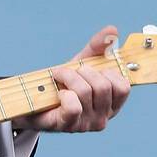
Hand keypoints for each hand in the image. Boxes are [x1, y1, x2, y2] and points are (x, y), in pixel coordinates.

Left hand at [15, 25, 129, 133]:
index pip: (123, 87)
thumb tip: (113, 30)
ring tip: (58, 77)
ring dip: (68, 77)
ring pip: (85, 92)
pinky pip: (73, 106)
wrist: (33, 101)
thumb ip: (98, 47)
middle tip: (67, 71)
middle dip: (82, 72)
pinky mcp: (68, 125)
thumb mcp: (81, 63)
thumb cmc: (62, 83)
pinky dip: (64, 94)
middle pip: (102, 86)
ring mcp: (86, 124)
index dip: (108, 72)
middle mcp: (103, 117)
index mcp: (112, 104)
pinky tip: (59, 94)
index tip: (90, 69)